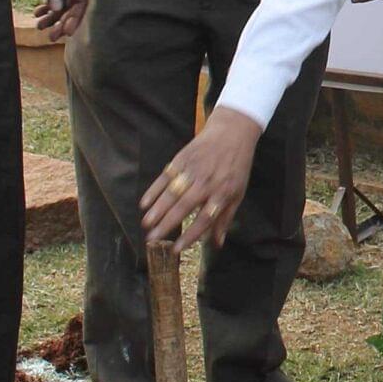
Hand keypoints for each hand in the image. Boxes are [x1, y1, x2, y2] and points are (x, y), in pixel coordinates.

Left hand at [27, 0, 87, 40]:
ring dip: (52, 17)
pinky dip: (47, 7)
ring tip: (40, 27)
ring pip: (61, 5)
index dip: (75, 18)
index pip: (80, 1)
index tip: (67, 32)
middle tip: (52, 37)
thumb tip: (56, 10)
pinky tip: (37, 14)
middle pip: (72, 7)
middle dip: (62, 22)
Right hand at [142, 109, 262, 246]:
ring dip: (157, 209)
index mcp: (222, 193)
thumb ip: (225, 219)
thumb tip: (217, 244)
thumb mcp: (238, 193)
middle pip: (184, 206)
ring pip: (172, 192)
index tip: (176, 249)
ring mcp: (193, 170)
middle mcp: (207, 183)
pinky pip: (165, 176)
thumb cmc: (236, 166)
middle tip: (152, 239)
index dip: (191, 235)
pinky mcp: (182, 159)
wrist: (232, 132)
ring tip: (146, 224)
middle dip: (167, 224)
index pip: (205, 218)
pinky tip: (144, 203)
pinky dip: (154, 190)